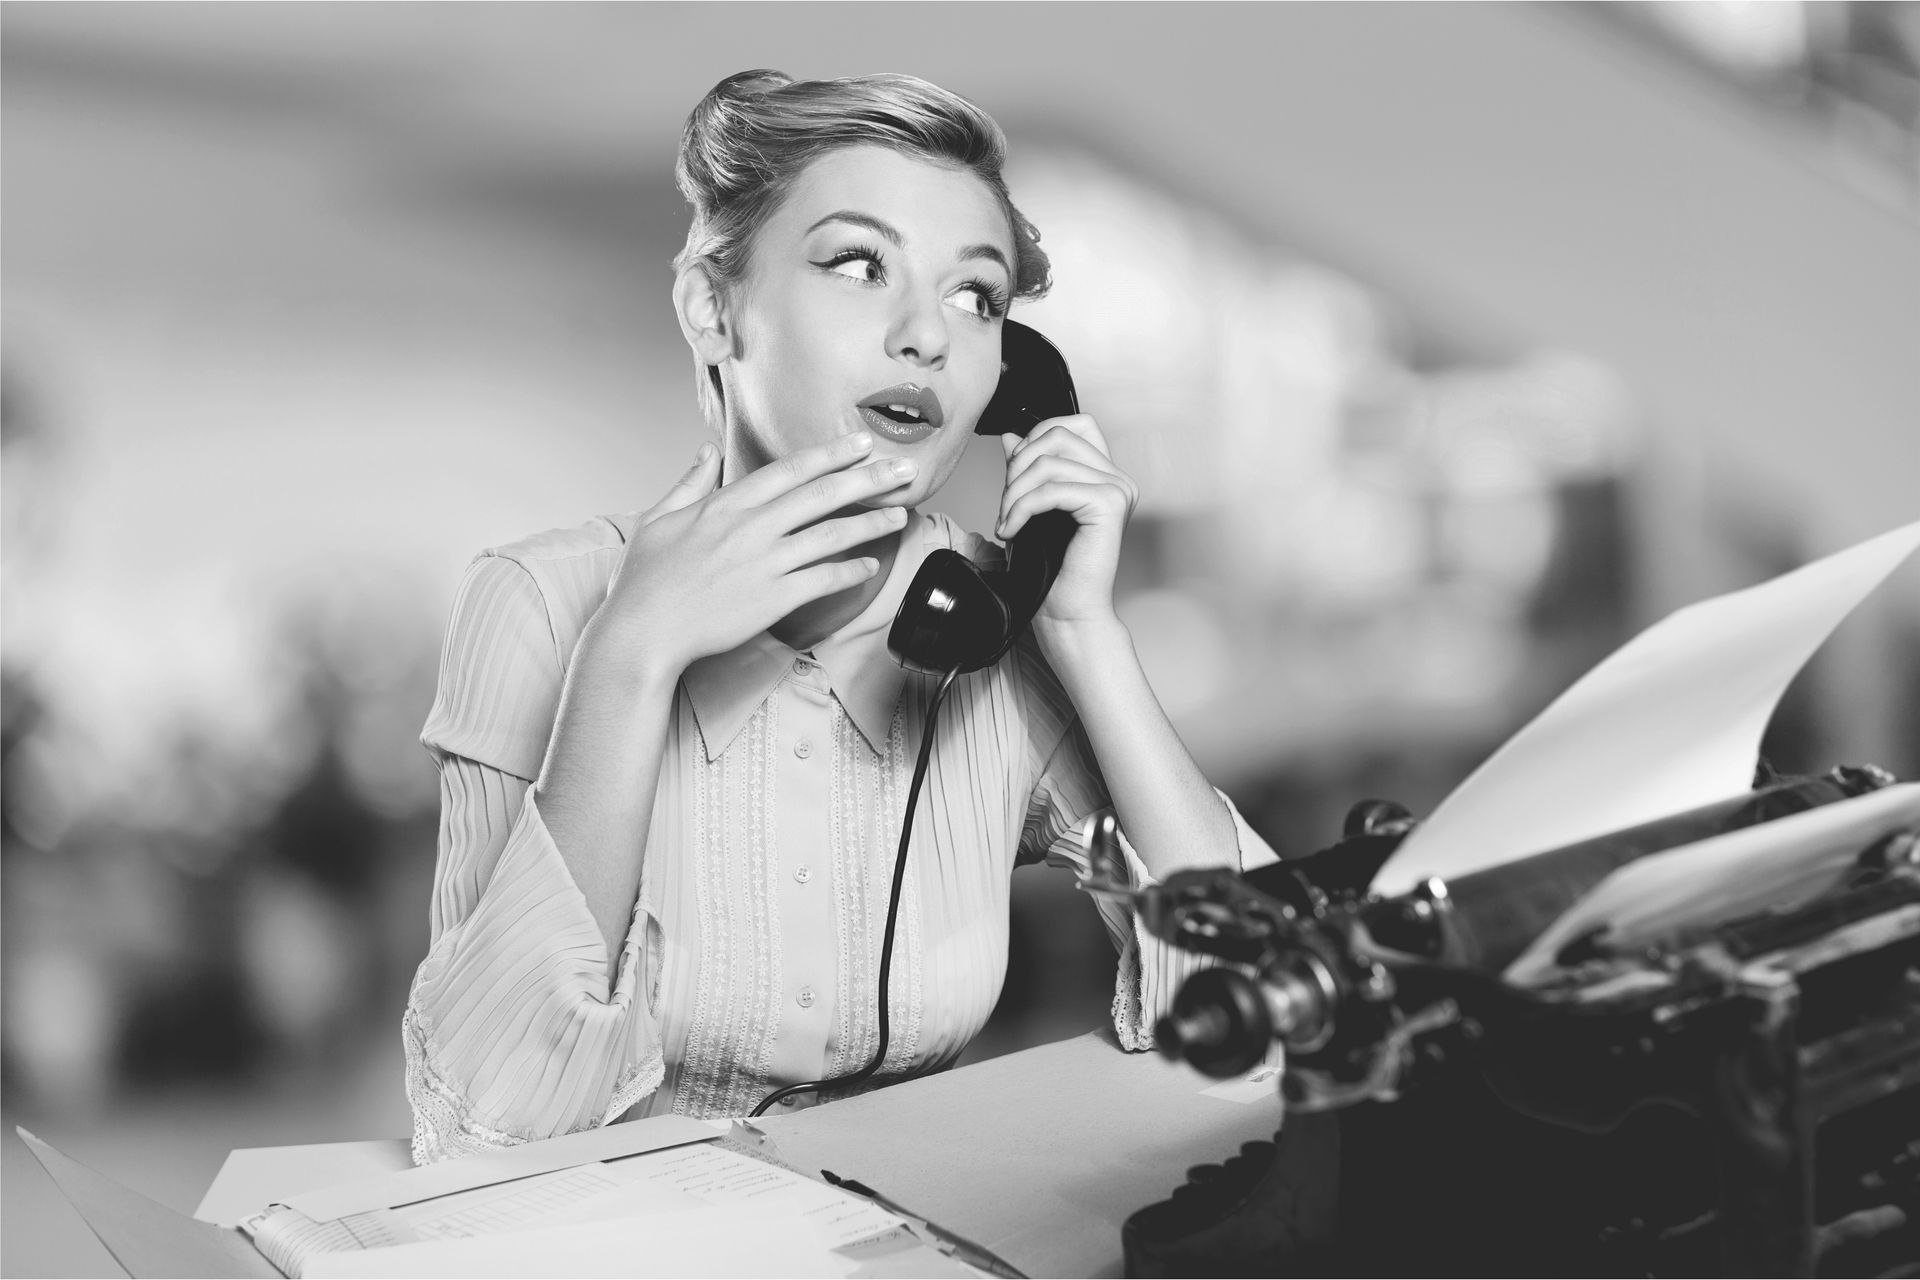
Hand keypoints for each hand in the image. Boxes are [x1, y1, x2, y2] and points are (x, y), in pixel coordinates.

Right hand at [598, 432, 915, 675]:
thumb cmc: (645, 581)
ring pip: (831, 535)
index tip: (860, 443)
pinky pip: (824, 580)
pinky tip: (870, 565)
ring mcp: (765, 563)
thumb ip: (690, 483)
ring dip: (871, 523)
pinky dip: (851, 570)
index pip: (789, 470)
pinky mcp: (774, 599)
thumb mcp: (659, 519)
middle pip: (821, 495)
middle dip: (867, 479)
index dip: (830, 454)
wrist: (643, 633)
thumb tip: (707, 450)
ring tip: (901, 515)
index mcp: (726, 505)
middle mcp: (751, 528)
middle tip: (902, 470)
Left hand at [997, 416, 1137, 628]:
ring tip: (1007, 522)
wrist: (1066, 612)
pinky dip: (1022, 508)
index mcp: (1105, 475)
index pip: (1076, 423)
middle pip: (1058, 436)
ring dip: (1015, 492)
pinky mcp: (1109, 505)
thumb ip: (1026, 470)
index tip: (1016, 471)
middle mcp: (1117, 478)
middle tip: (1006, 504)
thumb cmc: (1050, 569)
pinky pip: (1052, 490)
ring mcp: (1117, 490)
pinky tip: (1012, 530)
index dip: (1039, 436)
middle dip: (1019, 466)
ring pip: (1049, 462)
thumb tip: (1009, 436)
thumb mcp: (1029, 507)